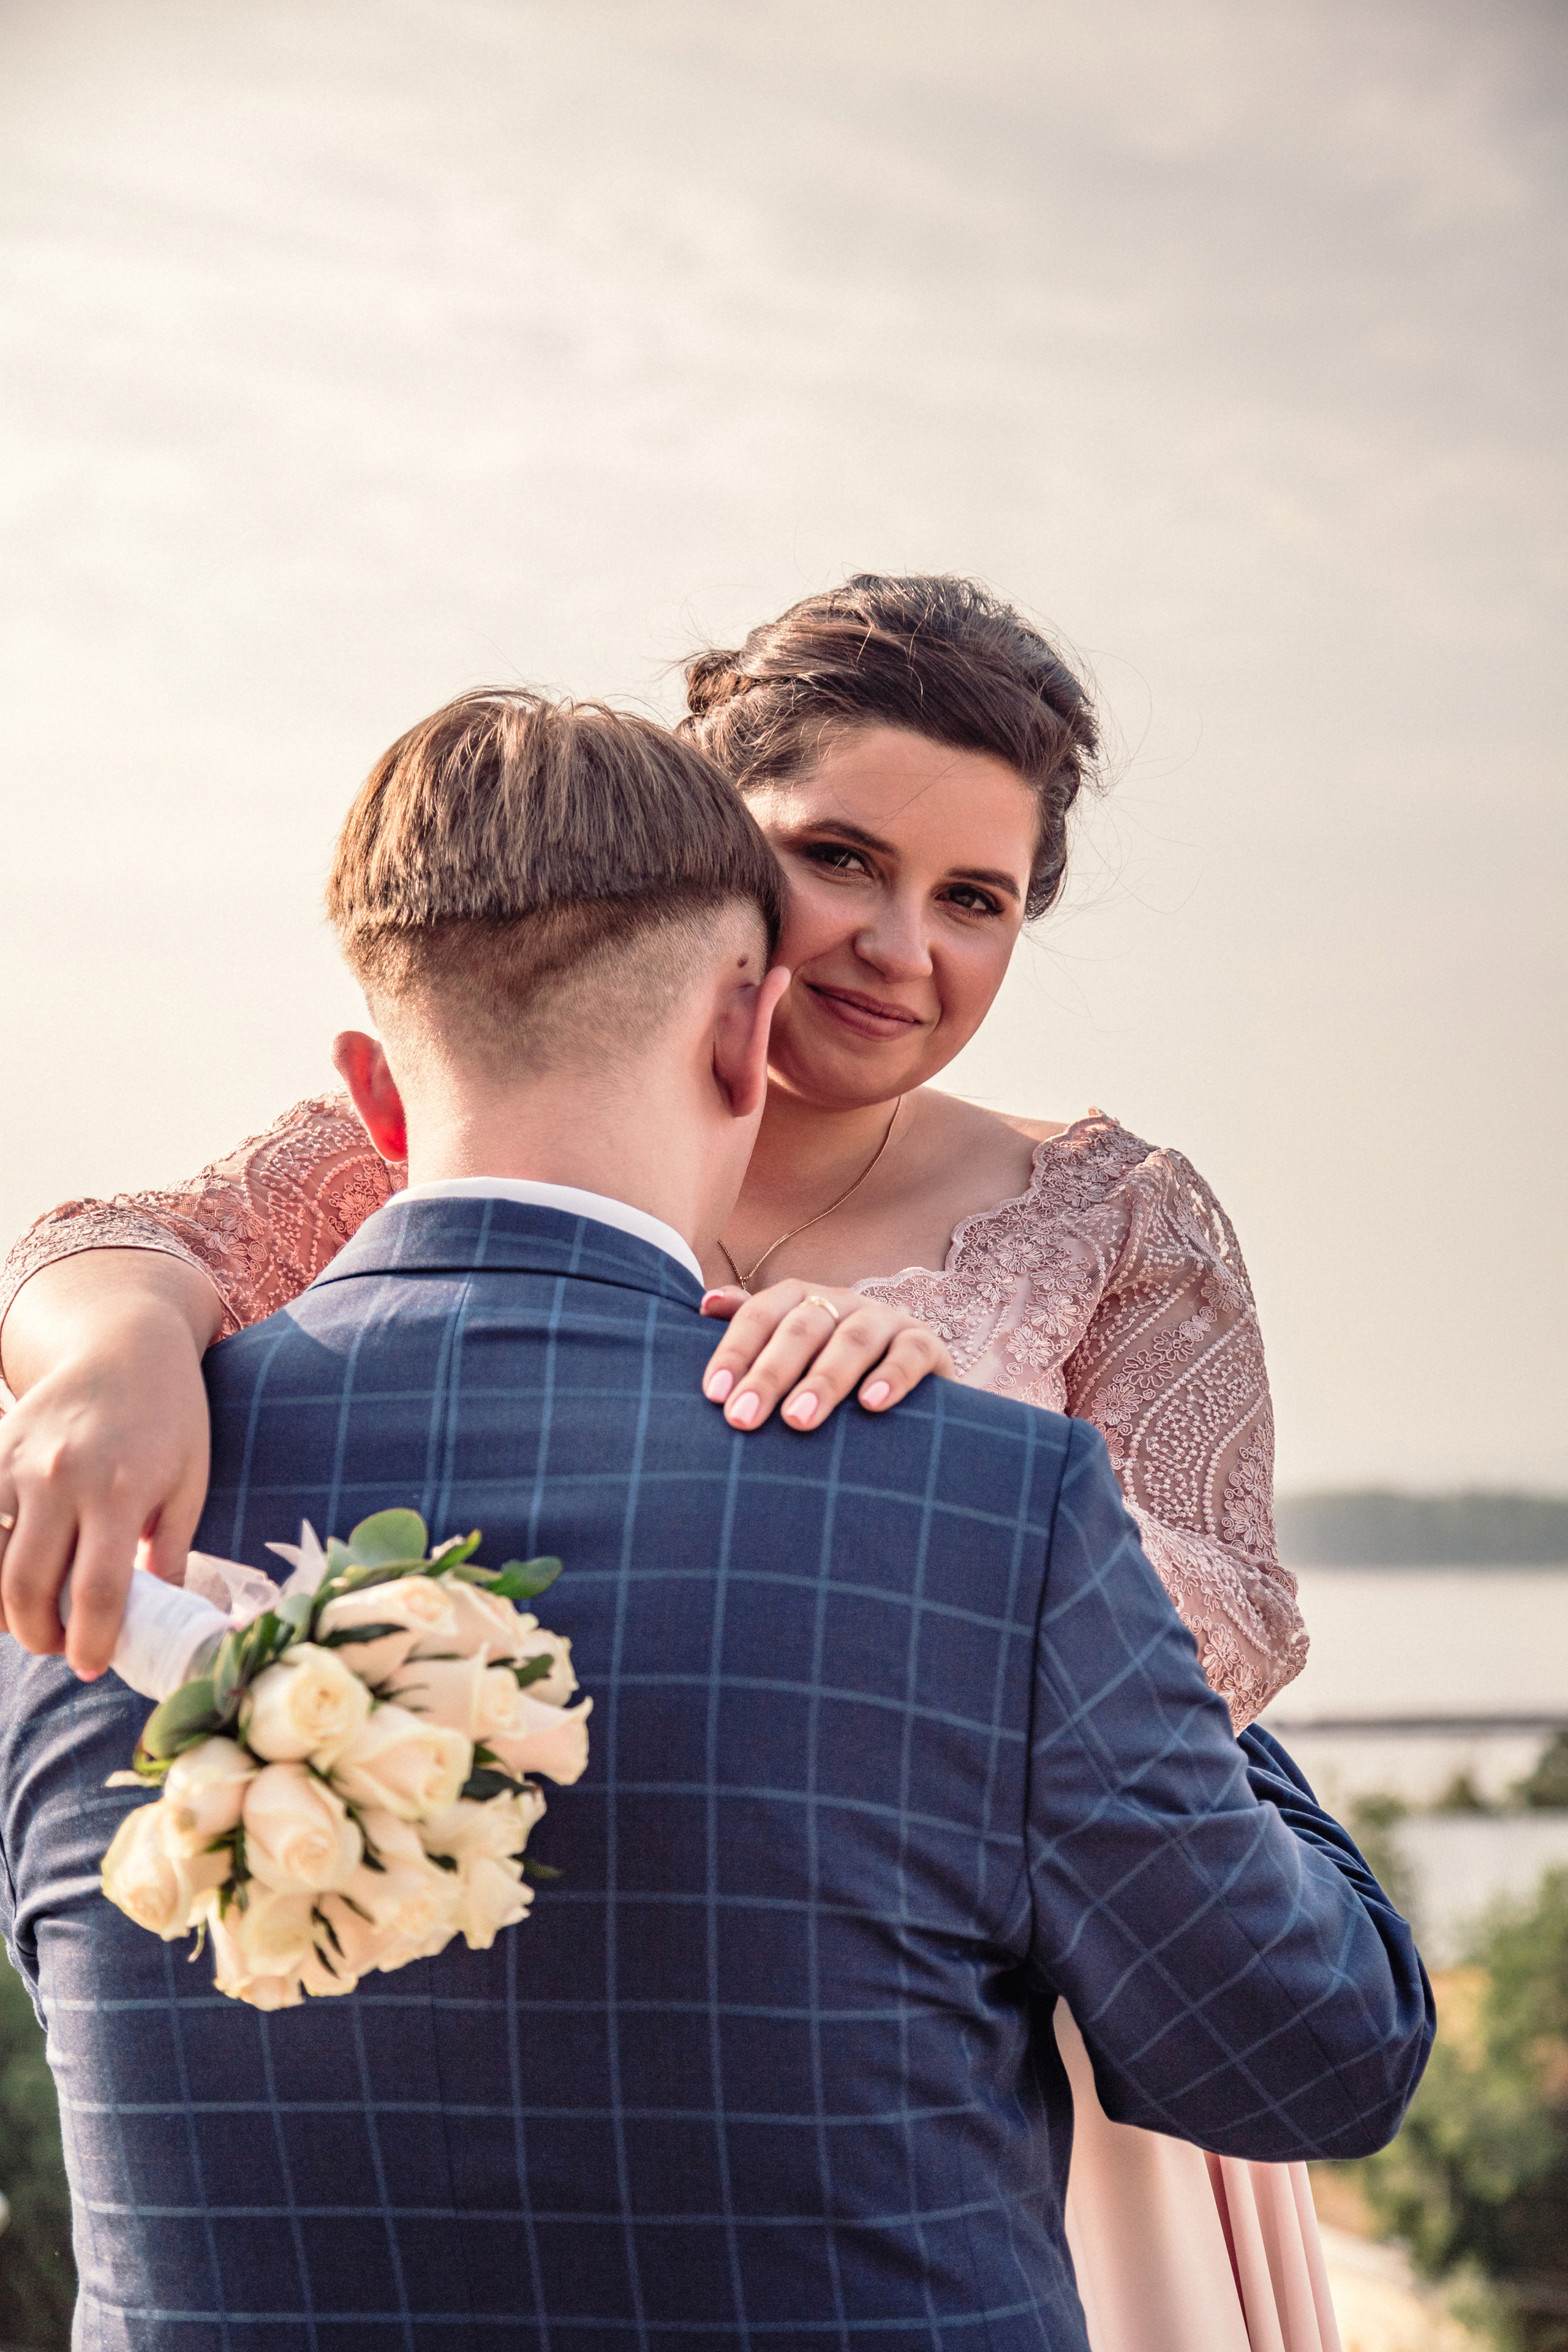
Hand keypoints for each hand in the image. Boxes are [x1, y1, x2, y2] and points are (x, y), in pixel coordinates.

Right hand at [0, 1253, 218, 1678]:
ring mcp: (19, 1466)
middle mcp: (62, 1479)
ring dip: (8, 1610)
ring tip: (38, 1618)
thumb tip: (164, 1617)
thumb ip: (173, 1550)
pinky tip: (11, 1579)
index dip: (92, 1641)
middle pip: (30, 1588)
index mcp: (122, 1490)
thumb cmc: (170, 1416)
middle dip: (42, 1636)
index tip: (94, 1665)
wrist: (123, 1342)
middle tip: (62, 1647)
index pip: (97, 1590)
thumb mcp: (191, 1480)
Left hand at [698, 1280, 953, 1432]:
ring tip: (797, 1420)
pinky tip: (871, 1404)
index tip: (714, 1394)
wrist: (911, 1393)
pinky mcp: (926, 1344)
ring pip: (853, 1340)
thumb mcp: (788, 1352)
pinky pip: (911, 1353)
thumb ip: (750, 1328)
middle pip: (802, 1328)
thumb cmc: (829, 1375)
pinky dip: (893, 1377)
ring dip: (824, 1380)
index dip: (736, 1351)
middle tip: (742, 1418)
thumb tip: (705, 1303)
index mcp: (801, 1301)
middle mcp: (841, 1302)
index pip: (761, 1314)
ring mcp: (886, 1320)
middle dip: (769, 1374)